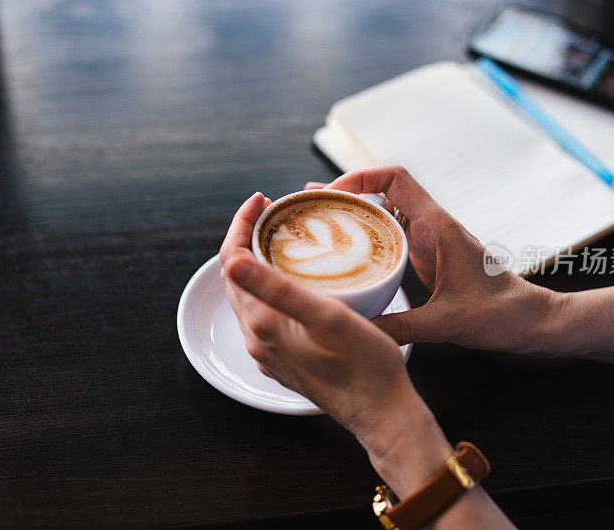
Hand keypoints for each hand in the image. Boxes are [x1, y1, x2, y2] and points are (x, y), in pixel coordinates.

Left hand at [219, 192, 450, 495]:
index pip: (231, 263)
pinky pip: (266, 315)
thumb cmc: (364, 366)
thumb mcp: (325, 317)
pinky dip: (271, 288)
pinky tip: (295, 280)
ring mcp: (270, 352)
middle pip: (237, 278)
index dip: (240, 226)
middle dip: (247, 240)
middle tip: (273, 213)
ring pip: (251, 297)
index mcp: (262, 324)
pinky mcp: (285, 360)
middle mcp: (258, 339)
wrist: (382, 413)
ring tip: (283, 238)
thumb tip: (231, 262)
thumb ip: (276, 289)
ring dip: (258, 264)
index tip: (262, 200)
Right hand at [315, 167, 558, 351]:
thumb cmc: (500, 313)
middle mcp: (432, 226)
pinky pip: (391, 232)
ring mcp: (429, 238)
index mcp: (439, 227)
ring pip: (385, 209)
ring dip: (353, 208)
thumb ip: (403, 326)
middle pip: (383, 189)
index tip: (333, 194)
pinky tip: (345, 245)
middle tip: (309, 201)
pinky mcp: (426, 253)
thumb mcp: (447, 323)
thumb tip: (361, 330)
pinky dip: (366, 231)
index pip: (396, 179)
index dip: (361, 177)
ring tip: (317, 215)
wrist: (528, 318)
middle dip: (345, 191)